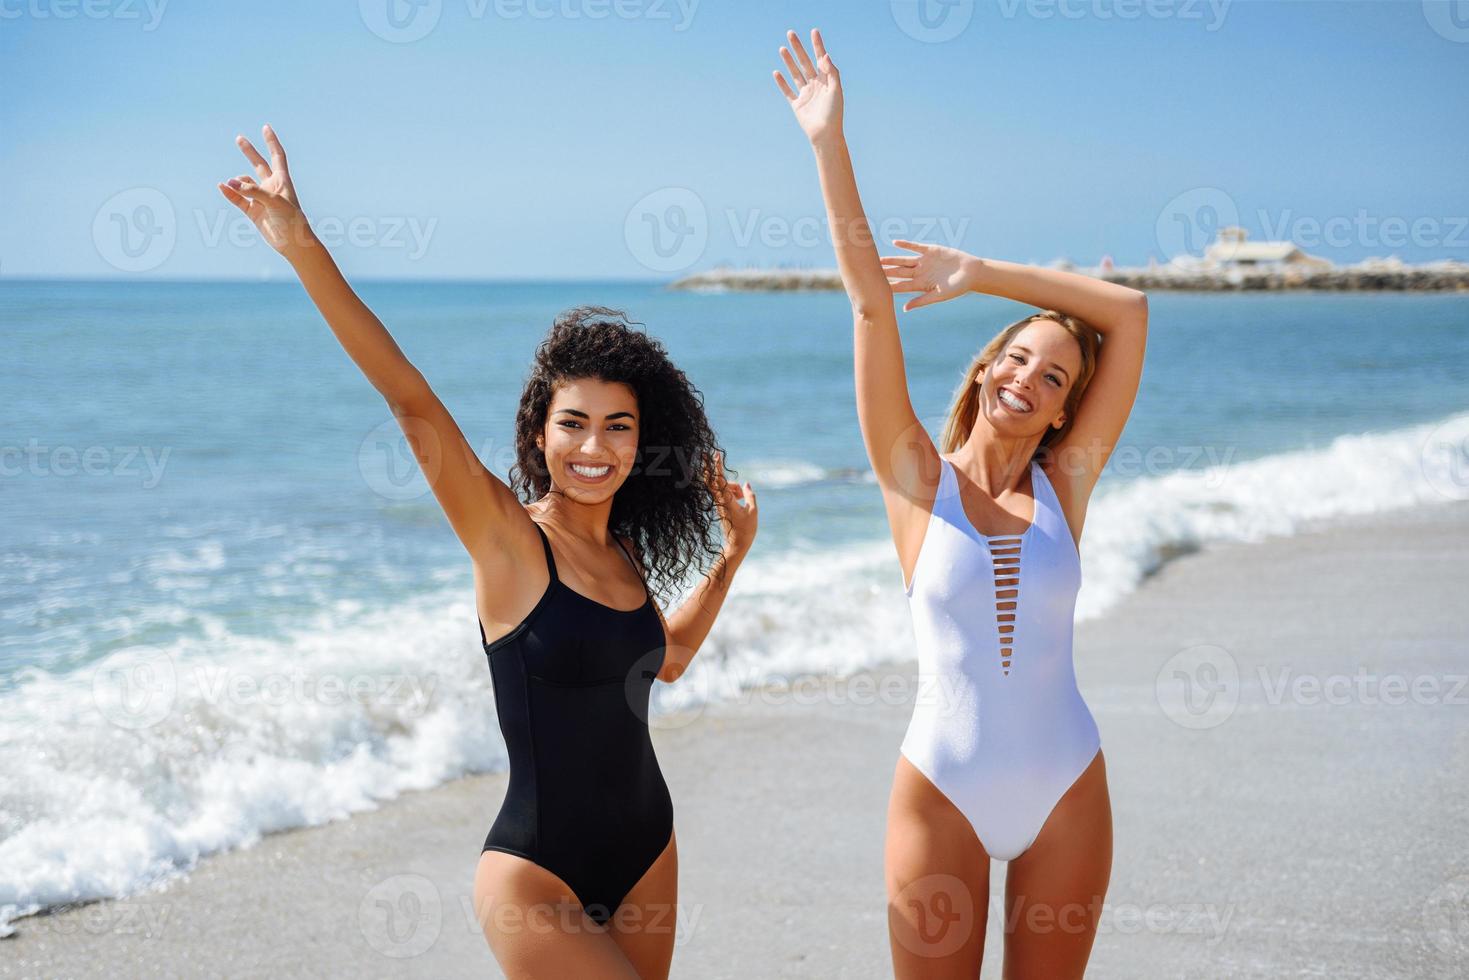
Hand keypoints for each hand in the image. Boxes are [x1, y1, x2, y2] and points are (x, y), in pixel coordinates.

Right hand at [217, 124, 307, 253]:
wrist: (293, 244)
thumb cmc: (291, 220)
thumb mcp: (273, 202)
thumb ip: (252, 190)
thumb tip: (230, 183)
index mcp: (282, 181)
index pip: (277, 155)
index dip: (271, 141)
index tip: (265, 127)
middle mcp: (271, 188)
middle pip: (259, 164)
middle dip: (250, 152)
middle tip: (239, 138)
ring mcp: (261, 199)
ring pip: (244, 184)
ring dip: (236, 182)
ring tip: (232, 185)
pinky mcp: (253, 212)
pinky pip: (237, 199)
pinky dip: (229, 193)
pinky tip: (222, 187)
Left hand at [707, 451, 756, 555]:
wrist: (737, 545)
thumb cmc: (746, 530)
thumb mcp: (753, 511)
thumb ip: (750, 495)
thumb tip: (746, 483)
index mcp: (727, 501)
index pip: (720, 480)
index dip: (717, 467)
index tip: (716, 455)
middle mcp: (721, 501)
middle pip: (715, 480)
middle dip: (711, 467)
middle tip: (707, 454)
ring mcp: (719, 504)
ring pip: (724, 487)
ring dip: (733, 486)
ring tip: (743, 498)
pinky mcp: (721, 507)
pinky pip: (724, 493)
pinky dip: (732, 491)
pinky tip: (741, 498)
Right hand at [772, 28, 841, 143]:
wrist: (825, 134)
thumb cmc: (834, 113)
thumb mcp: (836, 90)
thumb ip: (831, 72)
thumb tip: (824, 55)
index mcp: (826, 80)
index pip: (820, 58)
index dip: (817, 45)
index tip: (814, 31)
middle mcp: (815, 85)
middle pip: (805, 62)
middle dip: (798, 48)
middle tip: (791, 34)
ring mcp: (805, 94)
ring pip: (795, 73)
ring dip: (789, 61)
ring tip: (782, 48)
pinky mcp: (797, 105)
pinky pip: (788, 91)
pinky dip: (782, 82)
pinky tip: (777, 72)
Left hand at [880, 240, 982, 311]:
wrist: (972, 273)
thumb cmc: (957, 287)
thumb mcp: (939, 296)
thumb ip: (922, 301)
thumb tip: (904, 309)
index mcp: (921, 285)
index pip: (901, 286)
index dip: (889, 286)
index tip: (875, 288)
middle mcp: (920, 273)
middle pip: (899, 273)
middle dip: (886, 273)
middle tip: (870, 272)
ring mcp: (924, 261)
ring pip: (904, 260)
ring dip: (892, 260)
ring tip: (879, 259)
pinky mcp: (931, 250)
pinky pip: (916, 247)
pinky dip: (906, 244)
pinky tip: (895, 242)